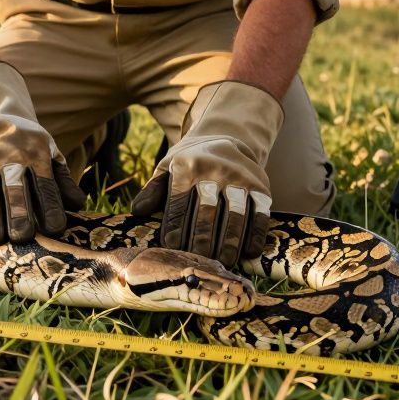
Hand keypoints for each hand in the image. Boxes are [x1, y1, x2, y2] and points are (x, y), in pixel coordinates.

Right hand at [0, 60, 85, 244]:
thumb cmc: (27, 146)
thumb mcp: (49, 153)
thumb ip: (62, 180)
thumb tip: (77, 205)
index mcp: (36, 154)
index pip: (45, 183)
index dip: (50, 205)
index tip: (55, 228)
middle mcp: (8, 158)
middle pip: (14, 187)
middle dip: (18, 212)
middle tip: (21, 236)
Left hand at [132, 81, 282, 266]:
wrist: (227, 137)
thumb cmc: (190, 161)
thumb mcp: (168, 167)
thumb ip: (153, 190)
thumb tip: (138, 212)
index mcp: (186, 165)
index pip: (179, 201)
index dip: (174, 227)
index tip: (172, 249)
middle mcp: (214, 169)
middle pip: (208, 210)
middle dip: (202, 239)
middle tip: (199, 261)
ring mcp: (240, 177)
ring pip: (236, 213)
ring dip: (230, 241)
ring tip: (224, 262)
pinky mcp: (261, 185)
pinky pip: (260, 212)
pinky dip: (255, 234)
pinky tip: (248, 252)